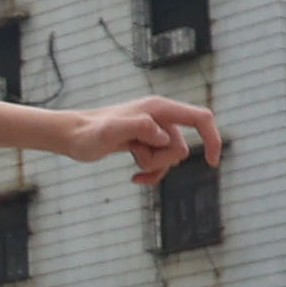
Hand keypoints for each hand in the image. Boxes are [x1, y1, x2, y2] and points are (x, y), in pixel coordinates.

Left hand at [64, 95, 223, 182]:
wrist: (72, 136)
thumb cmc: (88, 134)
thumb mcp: (109, 132)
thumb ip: (136, 127)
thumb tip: (161, 134)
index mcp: (159, 108)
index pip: (200, 118)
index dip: (212, 138)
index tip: (212, 163)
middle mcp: (161, 117)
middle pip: (182, 148)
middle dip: (162, 160)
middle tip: (135, 154)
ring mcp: (154, 130)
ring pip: (171, 159)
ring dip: (153, 167)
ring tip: (131, 159)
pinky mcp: (147, 143)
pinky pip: (162, 165)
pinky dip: (151, 174)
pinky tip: (134, 178)